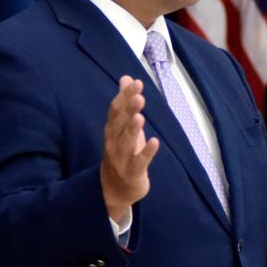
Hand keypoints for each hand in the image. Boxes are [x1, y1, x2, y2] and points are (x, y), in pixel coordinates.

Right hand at [100, 76, 159, 220]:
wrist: (114, 188)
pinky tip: (155, 142)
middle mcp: (113, 142)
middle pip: (120, 124)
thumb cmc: (121, 151)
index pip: (115, 110)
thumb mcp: (122, 126)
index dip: (125, 97)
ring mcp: (122, 158)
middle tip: (139, 95)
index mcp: (111, 130)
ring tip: (140, 116)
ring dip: (133, 130)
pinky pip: (140, 161)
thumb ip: (125, 101)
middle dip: (128, 109)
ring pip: (126, 142)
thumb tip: (126, 78)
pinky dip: (147, 152)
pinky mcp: (133, 172)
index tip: (136, 82)